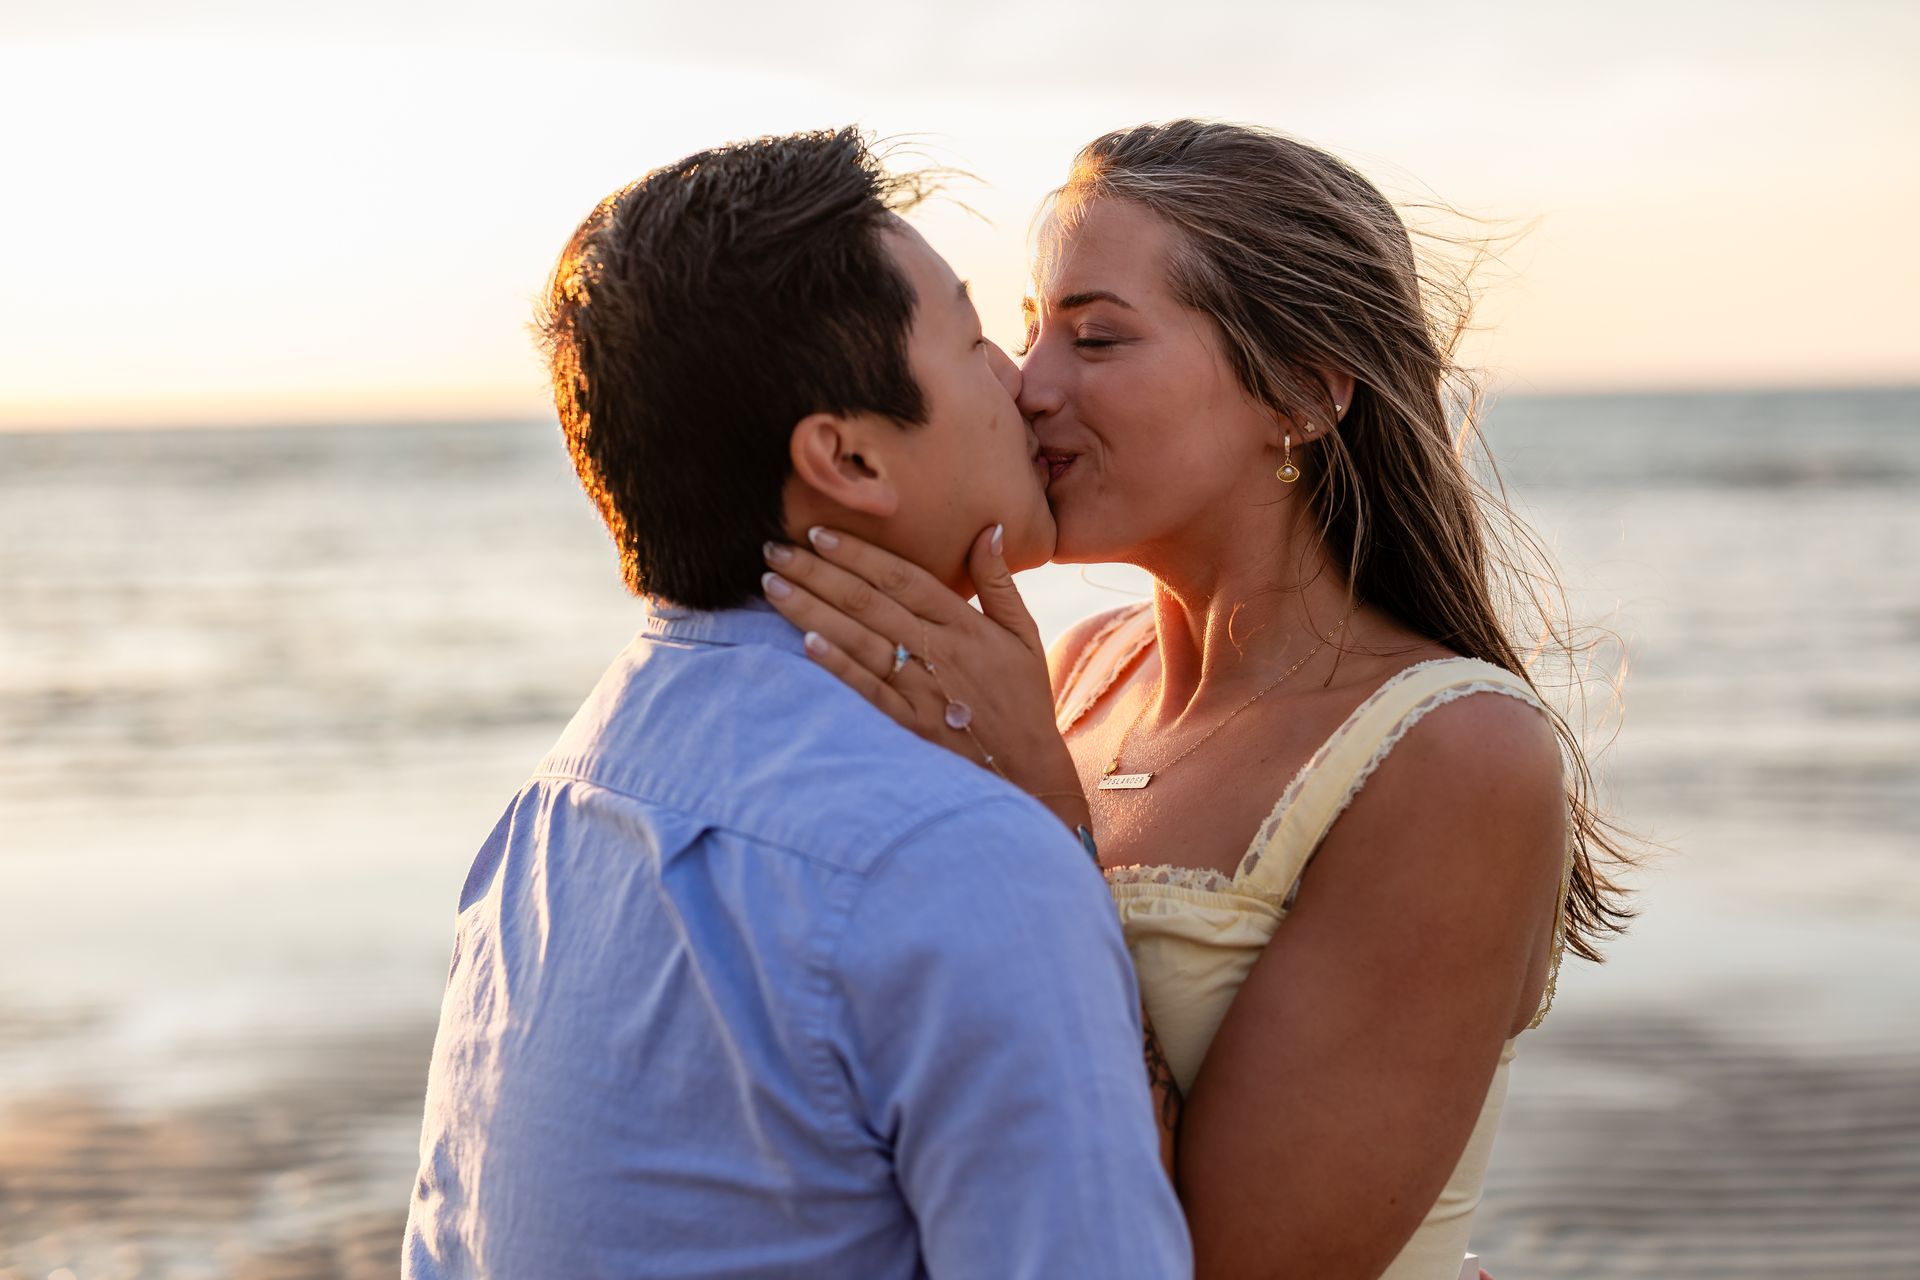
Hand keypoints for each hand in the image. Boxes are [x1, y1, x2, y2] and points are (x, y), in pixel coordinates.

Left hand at [760, 524, 1083, 813]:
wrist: (1029, 771)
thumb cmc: (1021, 698)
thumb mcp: (1023, 634)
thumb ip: (1000, 581)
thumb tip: (990, 527)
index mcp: (964, 624)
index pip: (902, 577)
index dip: (858, 553)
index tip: (818, 532)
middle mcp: (940, 651)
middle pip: (869, 603)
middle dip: (817, 572)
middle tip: (775, 550)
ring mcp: (922, 690)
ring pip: (859, 640)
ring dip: (812, 610)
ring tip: (772, 585)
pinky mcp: (909, 727)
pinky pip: (868, 692)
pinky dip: (838, 667)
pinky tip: (805, 642)